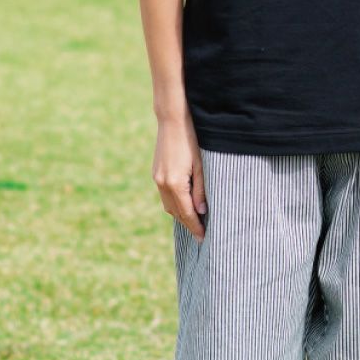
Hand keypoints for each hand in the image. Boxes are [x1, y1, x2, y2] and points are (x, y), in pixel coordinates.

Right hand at [152, 112, 206, 240]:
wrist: (172, 121)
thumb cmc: (192, 141)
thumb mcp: (202, 166)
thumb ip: (201, 190)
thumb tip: (201, 212)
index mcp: (175, 184)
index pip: (187, 213)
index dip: (195, 227)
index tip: (203, 238)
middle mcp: (162, 184)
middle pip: (176, 213)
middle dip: (188, 224)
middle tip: (201, 234)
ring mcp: (157, 179)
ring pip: (168, 206)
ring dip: (180, 215)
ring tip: (194, 222)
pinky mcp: (156, 173)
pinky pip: (164, 195)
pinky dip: (174, 204)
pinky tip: (184, 205)